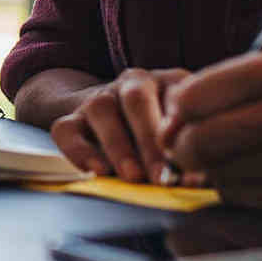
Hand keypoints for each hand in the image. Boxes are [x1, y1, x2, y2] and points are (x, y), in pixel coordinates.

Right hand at [47, 68, 192, 183]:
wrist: (118, 121)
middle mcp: (133, 82)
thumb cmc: (166, 137)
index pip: (177, 95)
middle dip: (150, 140)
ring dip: (118, 145)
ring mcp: (99, 98)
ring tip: (132, 177)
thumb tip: (196, 179)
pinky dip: (79, 151)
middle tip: (162, 176)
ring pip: (101, 108)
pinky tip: (98, 172)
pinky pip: (66, 129)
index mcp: (168, 82)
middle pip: (137, 98)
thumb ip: (190, 149)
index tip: (191, 162)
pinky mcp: (72, 118)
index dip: (183, 129)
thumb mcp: (185, 135)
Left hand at [159, 51, 261, 213]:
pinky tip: (256, 175)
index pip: (191, 97)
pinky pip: (238, 196)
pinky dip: (234, 188)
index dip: (174, 114)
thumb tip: (165, 127)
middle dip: (182, 149)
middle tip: (187, 149)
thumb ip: (215, 91)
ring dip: (210, 171)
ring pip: (215, 172)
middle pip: (198, 140)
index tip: (178, 120)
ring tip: (231, 157)